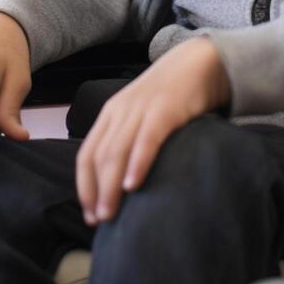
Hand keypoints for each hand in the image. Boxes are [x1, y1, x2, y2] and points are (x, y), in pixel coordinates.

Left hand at [75, 37, 230, 226]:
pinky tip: (133, 184)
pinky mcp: (165, 109)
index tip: (88, 213)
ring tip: (111, 213)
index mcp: (110, 114)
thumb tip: (120, 183)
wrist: (199, 62)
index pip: (86, 155)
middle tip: (99, 220)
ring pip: (117, 151)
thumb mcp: (141, 115)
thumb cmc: (171, 96)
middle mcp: (120, 111)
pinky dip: (137, 163)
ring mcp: (141, 109)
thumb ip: (129, 140)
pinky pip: (146, 139)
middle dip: (95, 192)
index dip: (84, 186)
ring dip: (110, 186)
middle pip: (99, 157)